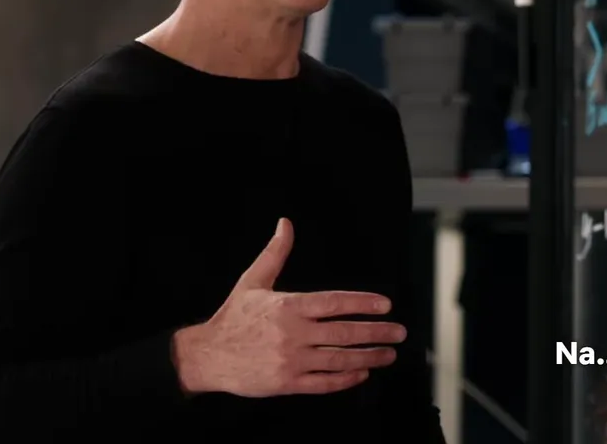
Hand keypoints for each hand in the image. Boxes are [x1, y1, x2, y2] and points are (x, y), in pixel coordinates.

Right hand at [173, 218, 405, 396]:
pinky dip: (345, 380)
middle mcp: (292, 334)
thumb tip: (286, 223)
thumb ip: (275, 253)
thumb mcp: (252, 281)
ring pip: (338, 360)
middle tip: (399, 332)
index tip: (385, 304)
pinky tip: (361, 374)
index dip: (362, 303)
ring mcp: (290, 360)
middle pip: (344, 333)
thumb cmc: (233, 317)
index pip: (334, 303)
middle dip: (376, 332)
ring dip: (368, 358)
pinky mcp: (286, 383)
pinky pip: (323, 383)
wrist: (206, 356)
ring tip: (389, 355)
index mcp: (288, 306)